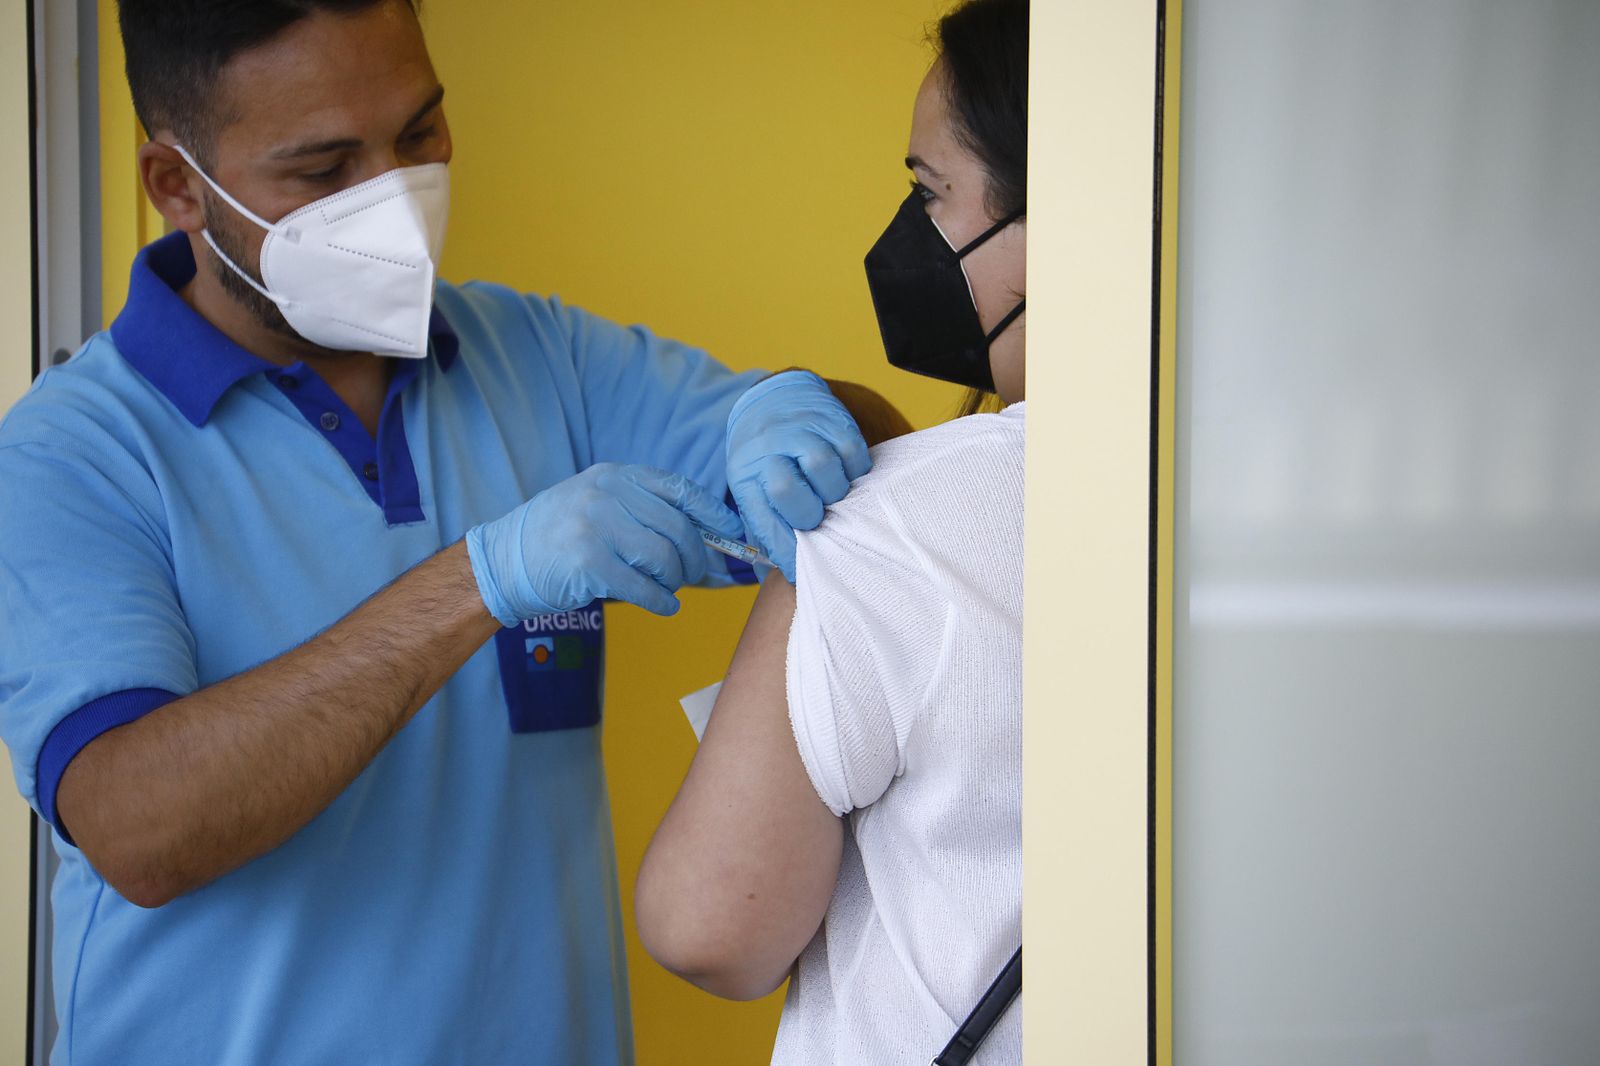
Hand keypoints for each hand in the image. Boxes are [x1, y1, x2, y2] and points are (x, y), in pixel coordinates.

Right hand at [466, 463, 742, 622]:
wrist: (504, 561)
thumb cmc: (559, 538)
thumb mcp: (598, 506)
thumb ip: (645, 515)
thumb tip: (709, 544)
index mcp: (614, 476)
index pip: (679, 489)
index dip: (713, 513)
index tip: (733, 532)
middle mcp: (606, 495)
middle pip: (678, 528)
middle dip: (696, 558)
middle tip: (697, 575)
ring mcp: (596, 527)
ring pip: (665, 558)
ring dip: (676, 581)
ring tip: (669, 589)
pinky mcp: (590, 563)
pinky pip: (645, 587)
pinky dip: (662, 601)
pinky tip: (664, 605)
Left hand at [725, 371, 872, 580]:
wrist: (772, 400)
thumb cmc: (767, 461)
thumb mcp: (754, 490)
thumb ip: (768, 528)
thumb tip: (788, 572)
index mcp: (745, 476)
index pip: (763, 522)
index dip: (785, 553)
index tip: (801, 571)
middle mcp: (768, 450)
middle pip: (788, 491)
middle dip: (808, 515)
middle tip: (817, 518)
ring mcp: (800, 431)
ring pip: (823, 468)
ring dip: (834, 492)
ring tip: (832, 495)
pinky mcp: (831, 419)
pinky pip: (852, 452)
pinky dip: (855, 470)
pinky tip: (845, 473)